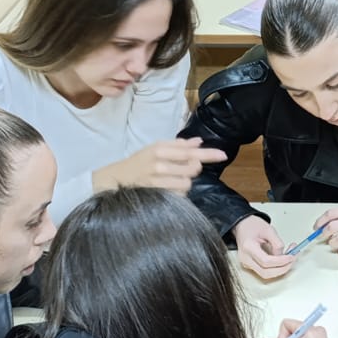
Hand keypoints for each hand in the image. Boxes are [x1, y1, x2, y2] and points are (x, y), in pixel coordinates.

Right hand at [95, 138, 226, 192]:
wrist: (114, 180)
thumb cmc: (138, 164)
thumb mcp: (155, 149)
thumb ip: (178, 146)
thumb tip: (199, 141)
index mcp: (160, 149)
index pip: (190, 151)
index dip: (208, 154)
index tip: (223, 155)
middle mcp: (159, 163)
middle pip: (192, 168)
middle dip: (192, 171)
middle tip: (180, 171)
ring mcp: (157, 180)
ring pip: (187, 184)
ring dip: (184, 184)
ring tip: (171, 182)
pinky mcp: (155, 194)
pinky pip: (178, 196)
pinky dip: (177, 194)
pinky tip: (166, 191)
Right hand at [233, 215, 295, 278]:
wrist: (242, 225)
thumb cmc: (253, 225)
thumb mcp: (268, 229)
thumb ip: (277, 243)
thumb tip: (284, 256)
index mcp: (248, 247)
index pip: (266, 261)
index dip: (281, 261)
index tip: (291, 256)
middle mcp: (245, 258)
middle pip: (266, 272)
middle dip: (282, 268)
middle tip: (293, 258)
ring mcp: (246, 263)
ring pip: (266, 274)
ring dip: (280, 269)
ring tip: (289, 257)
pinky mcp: (250, 265)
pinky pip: (264, 270)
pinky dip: (275, 267)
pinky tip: (281, 259)